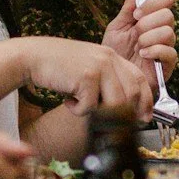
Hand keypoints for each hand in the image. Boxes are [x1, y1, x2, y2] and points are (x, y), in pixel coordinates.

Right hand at [14, 36, 151, 115]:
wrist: (33, 57)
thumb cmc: (59, 66)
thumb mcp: (88, 67)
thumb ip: (107, 80)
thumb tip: (126, 108)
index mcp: (112, 56)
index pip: (139, 79)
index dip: (146, 101)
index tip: (144, 118)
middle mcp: (109, 58)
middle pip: (130, 95)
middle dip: (123, 114)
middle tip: (109, 121)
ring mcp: (99, 67)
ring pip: (115, 104)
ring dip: (97, 112)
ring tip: (80, 105)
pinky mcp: (86, 77)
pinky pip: (91, 107)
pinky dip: (78, 110)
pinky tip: (67, 100)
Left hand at [102, 0, 178, 72]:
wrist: (113, 77)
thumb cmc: (115, 53)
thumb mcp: (117, 27)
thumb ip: (127, 8)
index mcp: (152, 18)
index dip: (153, 2)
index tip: (136, 14)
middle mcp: (161, 30)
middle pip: (168, 14)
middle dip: (148, 22)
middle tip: (135, 32)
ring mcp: (166, 47)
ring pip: (169, 32)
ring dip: (149, 37)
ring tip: (137, 46)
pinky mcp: (167, 64)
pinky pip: (170, 52)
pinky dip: (155, 51)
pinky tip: (142, 55)